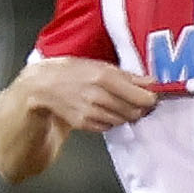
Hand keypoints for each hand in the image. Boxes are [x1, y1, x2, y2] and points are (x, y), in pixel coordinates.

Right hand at [23, 57, 158, 132]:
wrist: (41, 86)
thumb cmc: (71, 72)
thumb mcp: (100, 66)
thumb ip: (128, 76)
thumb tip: (152, 82)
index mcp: (105, 77)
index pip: (143, 97)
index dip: (151, 98)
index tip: (151, 95)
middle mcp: (99, 96)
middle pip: (135, 111)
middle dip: (138, 107)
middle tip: (134, 100)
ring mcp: (91, 112)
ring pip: (122, 120)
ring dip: (123, 114)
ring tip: (114, 103)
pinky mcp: (84, 123)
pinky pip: (107, 126)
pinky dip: (109, 120)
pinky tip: (101, 110)